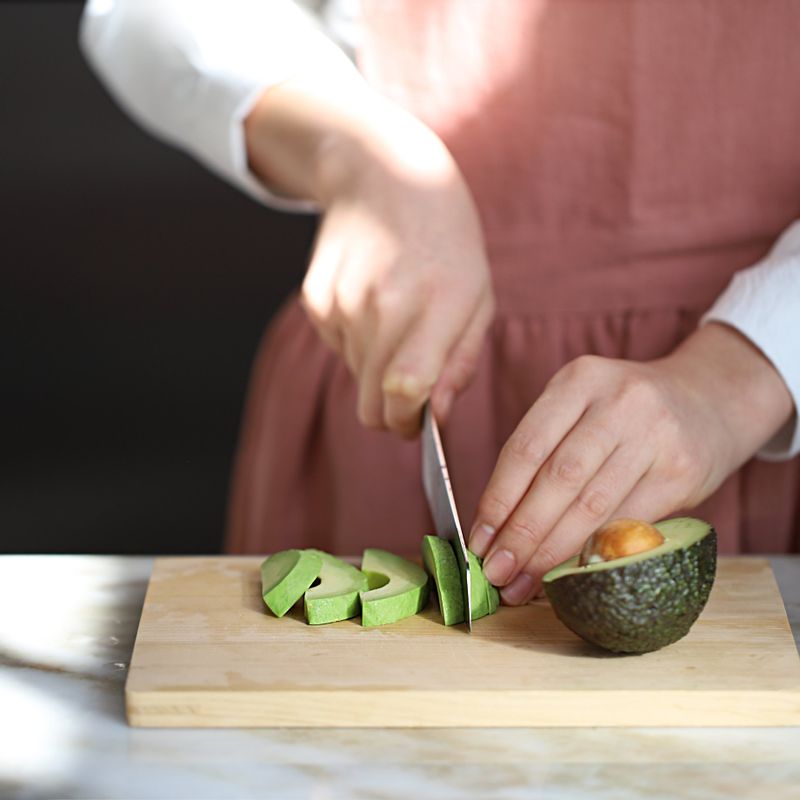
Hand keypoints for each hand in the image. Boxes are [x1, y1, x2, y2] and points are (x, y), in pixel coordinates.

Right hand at [245, 76, 493, 435]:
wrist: (383, 174)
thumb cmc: (447, 241)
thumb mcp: (478, 295)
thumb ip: (460, 362)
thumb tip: (437, 417)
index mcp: (437, 302)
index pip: (406, 390)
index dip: (408, 422)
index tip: (418, 425)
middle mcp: (384, 303)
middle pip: (372, 403)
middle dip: (392, 412)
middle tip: (411, 392)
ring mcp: (343, 301)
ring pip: (356, 379)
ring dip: (376, 370)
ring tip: (397, 323)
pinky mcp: (316, 299)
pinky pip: (337, 350)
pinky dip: (356, 343)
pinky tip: (372, 302)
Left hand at [468, 323, 793, 604]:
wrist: (710, 399)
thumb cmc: (625, 413)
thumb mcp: (583, 406)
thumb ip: (543, 452)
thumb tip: (495, 526)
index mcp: (579, 380)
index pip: (526, 448)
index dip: (497, 500)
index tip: (477, 541)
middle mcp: (618, 402)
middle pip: (557, 479)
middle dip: (520, 533)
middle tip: (496, 573)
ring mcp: (655, 435)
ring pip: (591, 505)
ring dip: (551, 552)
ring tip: (523, 584)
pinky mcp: (681, 471)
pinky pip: (628, 521)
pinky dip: (593, 552)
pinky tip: (569, 574)